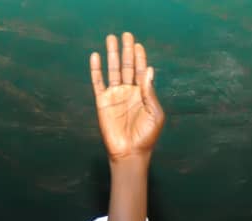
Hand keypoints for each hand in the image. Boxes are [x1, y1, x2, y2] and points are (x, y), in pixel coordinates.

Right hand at [90, 32, 164, 162]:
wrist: (130, 153)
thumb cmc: (146, 136)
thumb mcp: (155, 114)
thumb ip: (150, 92)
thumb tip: (149, 71)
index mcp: (143, 95)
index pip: (141, 71)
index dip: (140, 58)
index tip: (138, 45)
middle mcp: (129, 92)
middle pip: (127, 66)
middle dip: (126, 51)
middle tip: (126, 35)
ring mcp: (115, 96)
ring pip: (113, 70)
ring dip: (112, 55)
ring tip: (111, 39)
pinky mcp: (103, 102)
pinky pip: (98, 83)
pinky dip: (96, 70)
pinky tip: (96, 57)